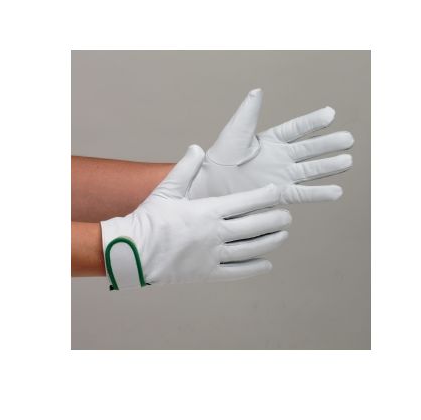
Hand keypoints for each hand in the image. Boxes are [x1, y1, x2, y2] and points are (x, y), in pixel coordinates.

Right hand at [101, 145, 290, 287]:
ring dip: (269, 242)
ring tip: (282, 236)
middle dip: (274, 220)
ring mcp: (212, 254)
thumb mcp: (166, 189)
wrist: (133, 251)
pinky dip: (253, 268)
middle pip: (254, 226)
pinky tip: (266, 264)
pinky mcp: (206, 272)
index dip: (265, 196)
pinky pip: (236, 271)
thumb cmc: (148, 219)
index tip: (278, 192)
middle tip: (287, 216)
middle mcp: (215, 233)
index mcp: (208, 211)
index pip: (245, 202)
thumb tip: (196, 148)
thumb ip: (185, 168)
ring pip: (250, 248)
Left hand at [189, 89, 353, 203]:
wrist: (212, 185)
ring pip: (311, 170)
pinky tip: (337, 192)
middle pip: (310, 150)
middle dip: (329, 145)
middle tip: (349, 139)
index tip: (331, 113)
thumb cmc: (221, 156)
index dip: (313, 122)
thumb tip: (258, 91)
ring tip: (348, 161)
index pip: (297, 129)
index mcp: (271, 140)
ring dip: (329, 167)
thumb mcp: (236, 131)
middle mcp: (280, 158)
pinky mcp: (279, 194)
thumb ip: (249, 113)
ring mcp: (282, 176)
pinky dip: (319, 194)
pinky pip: (302, 194)